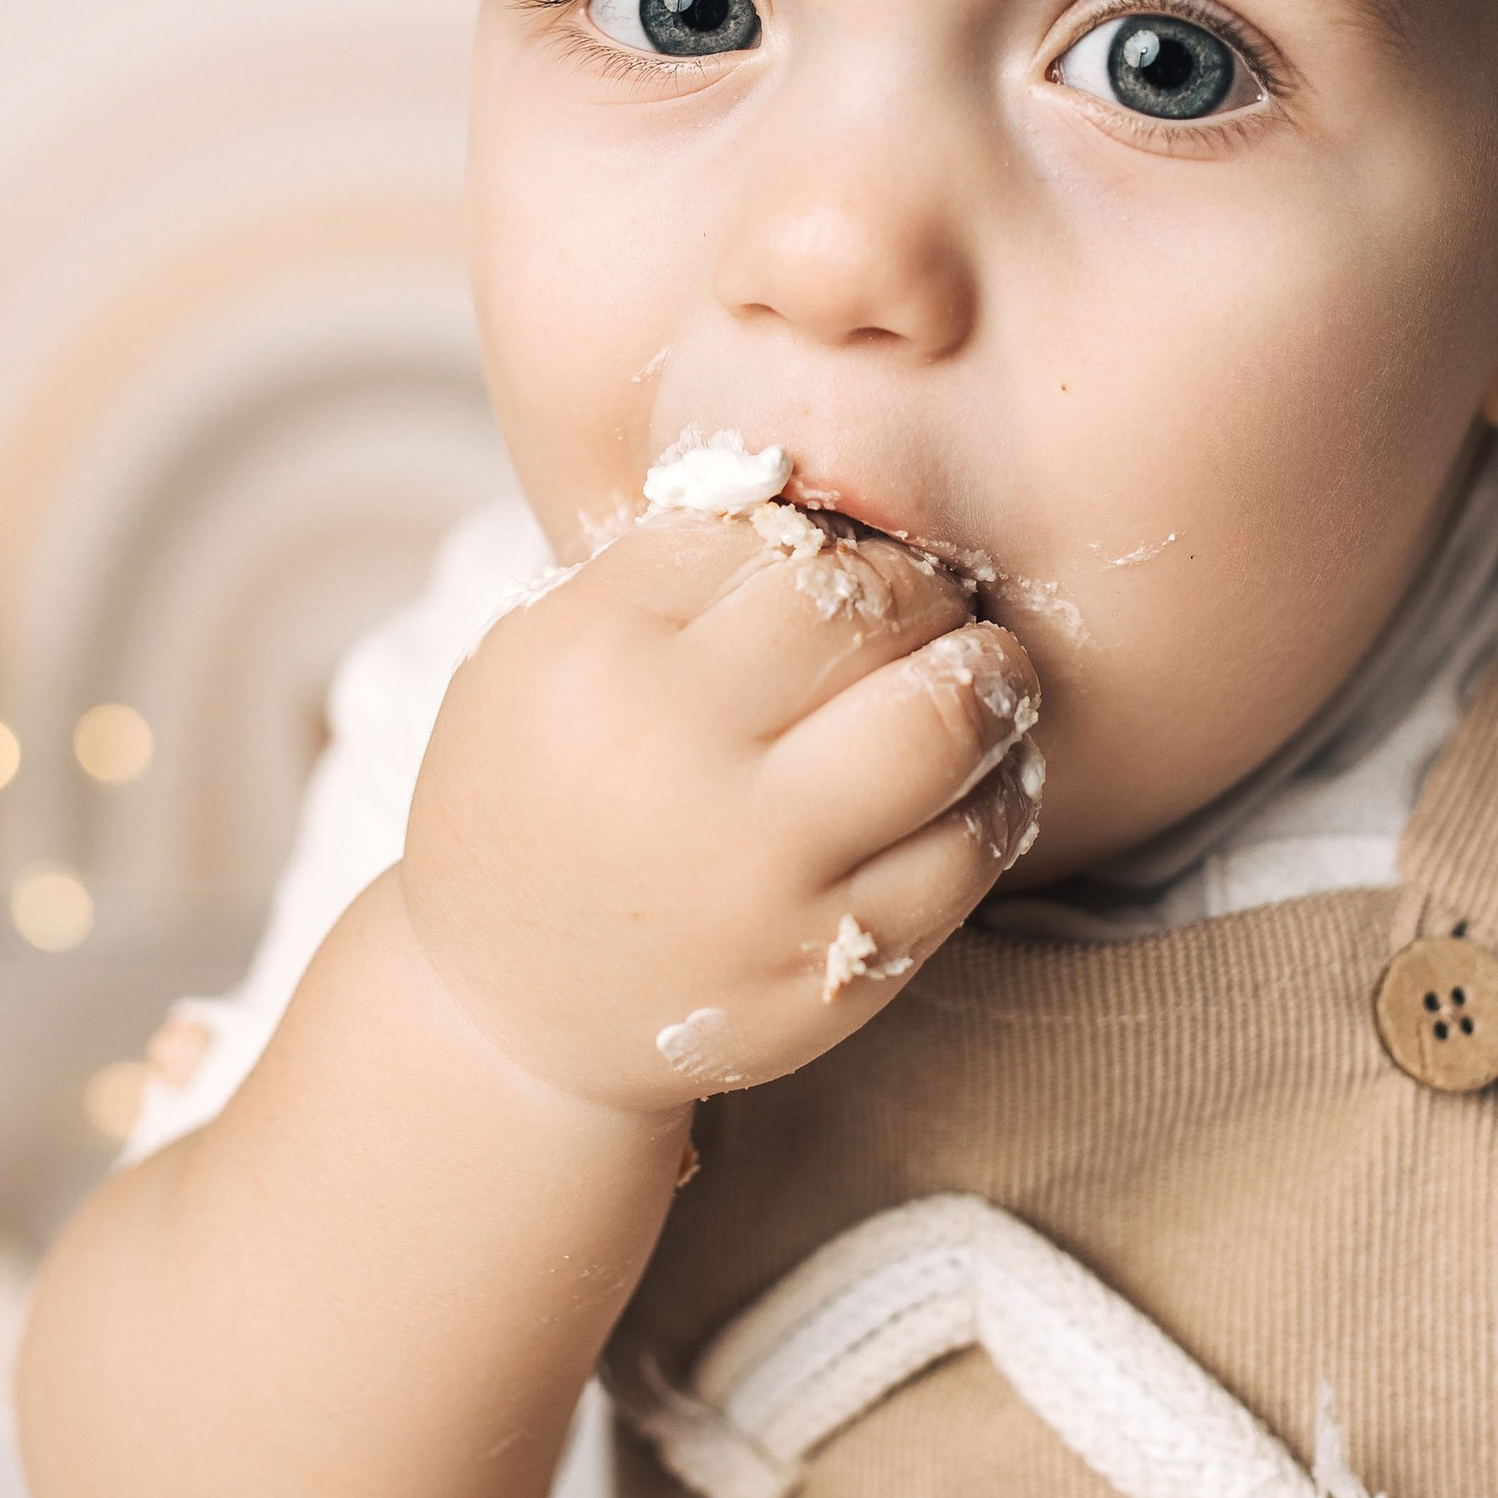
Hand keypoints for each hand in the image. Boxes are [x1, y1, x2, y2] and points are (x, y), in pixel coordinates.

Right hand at [398, 511, 1041, 1114]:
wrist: (500, 1009)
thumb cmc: (539, 800)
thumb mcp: (541, 657)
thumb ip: (659, 574)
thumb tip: (816, 488)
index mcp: (594, 652)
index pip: (773, 534)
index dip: (834, 536)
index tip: (849, 561)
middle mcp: (674, 755)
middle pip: (870, 608)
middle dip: (926, 593)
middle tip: (936, 608)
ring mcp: (759, 871)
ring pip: (945, 721)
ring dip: (991, 678)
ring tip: (984, 676)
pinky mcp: (827, 963)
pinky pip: (969, 849)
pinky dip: (997, 796)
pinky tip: (973, 782)